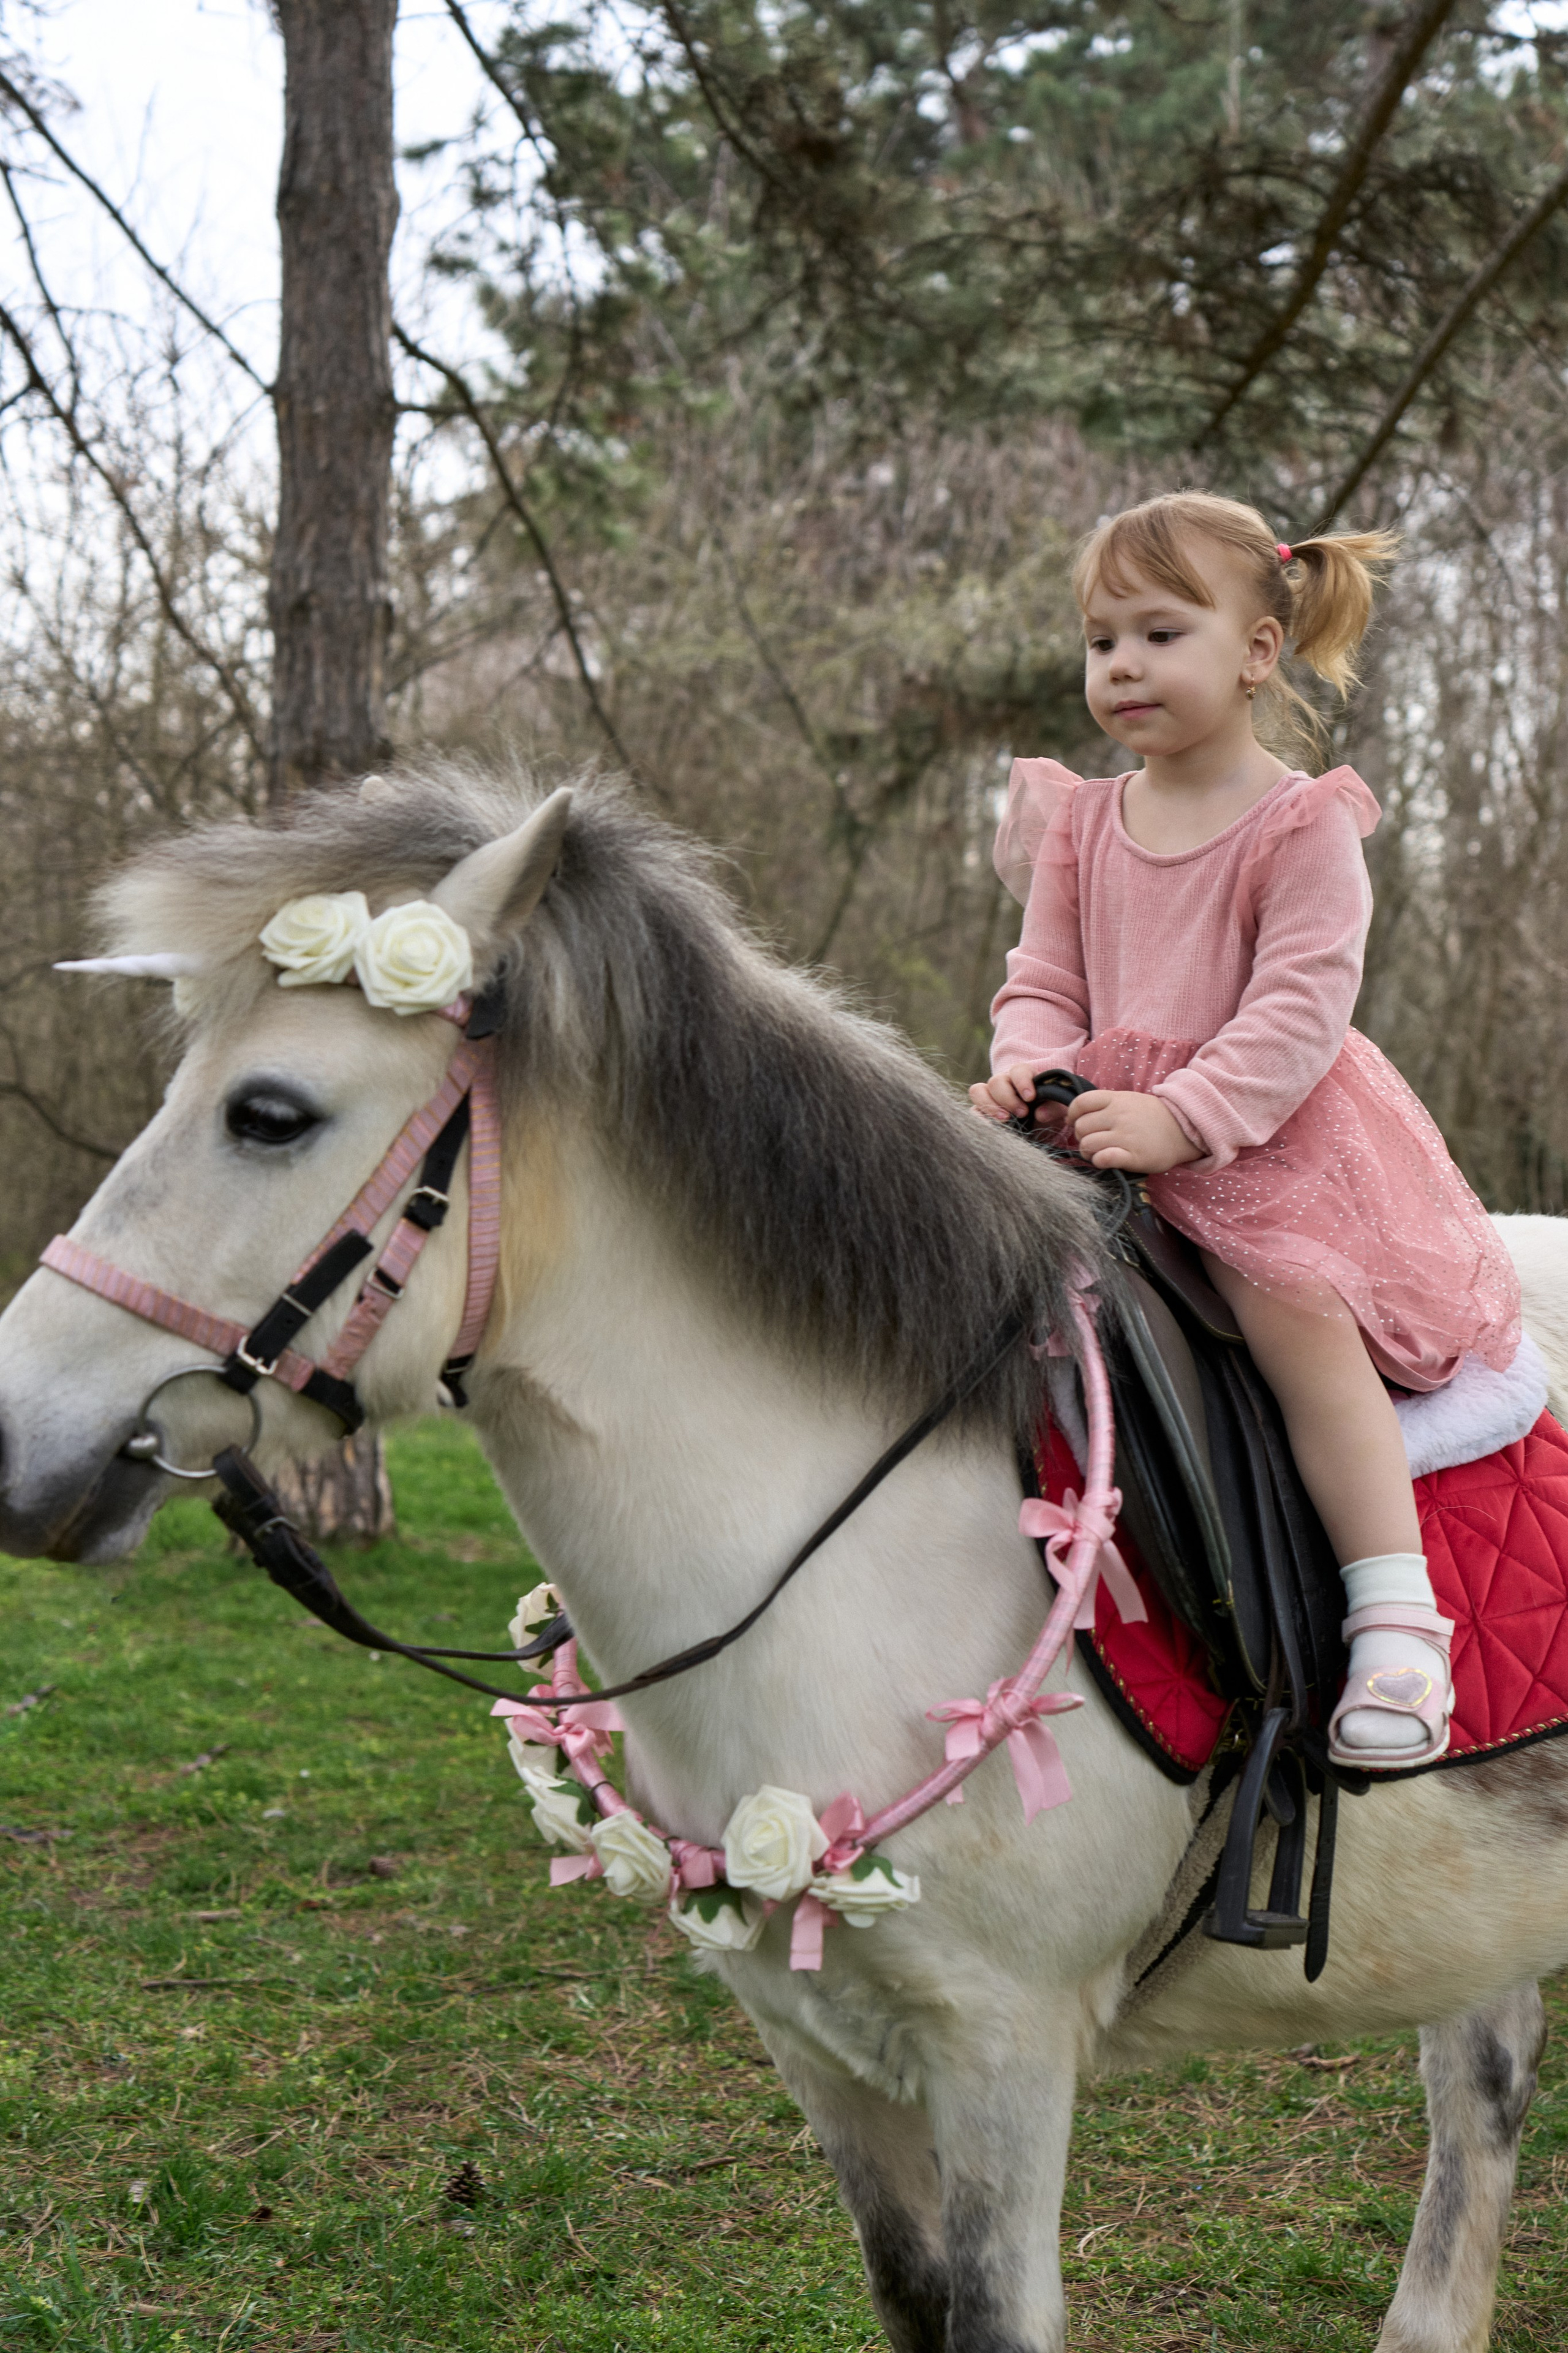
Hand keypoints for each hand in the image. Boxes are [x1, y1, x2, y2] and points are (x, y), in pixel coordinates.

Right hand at [968, 1064, 1067, 1128]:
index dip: (1022, 1082)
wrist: (1040, 1129)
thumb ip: (1054, 1109)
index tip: (1031, 1098)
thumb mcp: (1059, 1111)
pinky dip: (979, 1119)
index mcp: (1023, 1076)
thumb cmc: (1049, 1114)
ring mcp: (990, 1096)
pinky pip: (973, 1111)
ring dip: (989, 1106)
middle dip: (1008, 1098)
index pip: (1018, 1070)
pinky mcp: (981, 1111)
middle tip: (1022, 1114)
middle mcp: (1004, 1083)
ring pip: (978, 1091)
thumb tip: (1040, 1114)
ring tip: (1004, 1120)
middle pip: (996, 1081)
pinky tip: (991, 1129)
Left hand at [1066, 1089, 1200, 1173]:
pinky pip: (1104, 1158)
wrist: (1185, 1130)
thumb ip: (1106, 1106)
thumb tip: (1077, 1117)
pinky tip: (1105, 1160)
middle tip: (1092, 1141)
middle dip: (1081, 1137)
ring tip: (1098, 1153)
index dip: (1073, 1114)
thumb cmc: (1152, 1117)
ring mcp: (1126, 1135)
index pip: (1081, 1102)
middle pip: (1081, 1127)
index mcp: (1116, 1100)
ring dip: (1088, 1152)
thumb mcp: (1129, 1101)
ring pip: (1088, 1144)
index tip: (1075, 1122)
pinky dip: (1099, 1161)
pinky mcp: (1134, 1156)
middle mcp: (1119, 1115)